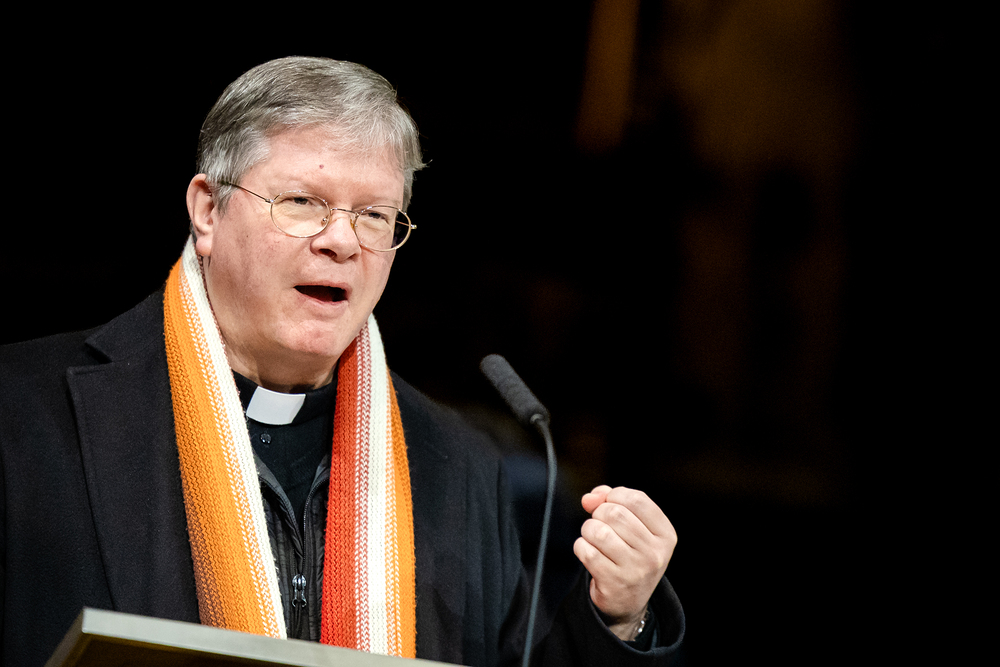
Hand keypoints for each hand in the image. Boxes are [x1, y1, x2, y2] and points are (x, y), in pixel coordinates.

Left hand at [573, 485, 676, 640]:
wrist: (628, 603)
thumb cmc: (629, 555)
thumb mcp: (633, 528)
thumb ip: (611, 501)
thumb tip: (589, 497)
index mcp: (665, 535)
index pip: (637, 499)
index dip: (615, 495)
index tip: (609, 504)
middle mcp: (655, 553)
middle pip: (615, 513)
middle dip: (599, 514)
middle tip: (600, 525)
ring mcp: (636, 570)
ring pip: (598, 531)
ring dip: (588, 530)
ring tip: (593, 539)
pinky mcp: (614, 583)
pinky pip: (586, 551)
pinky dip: (581, 547)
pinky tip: (588, 553)